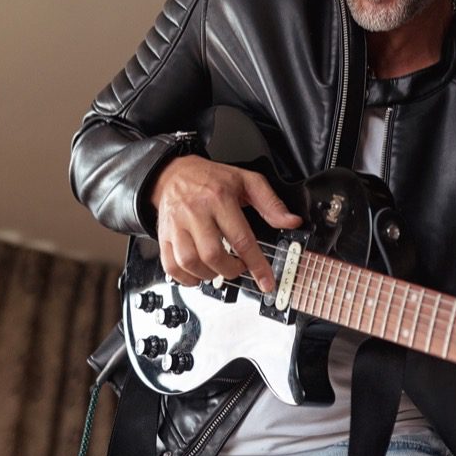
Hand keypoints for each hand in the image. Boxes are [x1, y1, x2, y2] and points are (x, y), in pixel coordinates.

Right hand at [149, 154, 302, 291]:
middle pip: (213, 255)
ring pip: (190, 262)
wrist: (173, 174)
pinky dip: (186, 278)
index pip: (241, 238)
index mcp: (219, 198)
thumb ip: (270, 203)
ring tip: (219, 270)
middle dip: (231, 271)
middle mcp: (195, 212)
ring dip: (209, 276)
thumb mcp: (246, 181)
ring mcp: (176, 225)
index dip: (256, 265)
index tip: (266, 281)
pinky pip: (171, 266)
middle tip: (238, 268)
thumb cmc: (211, 179)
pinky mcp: (163, 235)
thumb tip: (291, 221)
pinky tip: (198, 274)